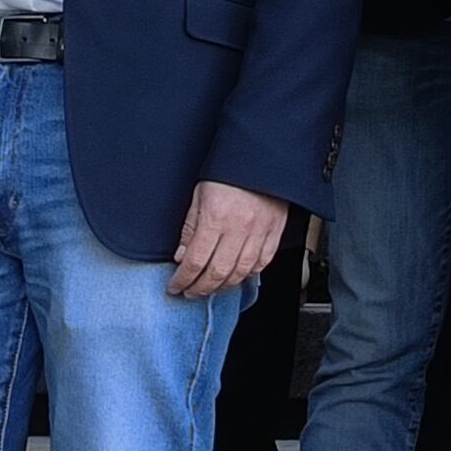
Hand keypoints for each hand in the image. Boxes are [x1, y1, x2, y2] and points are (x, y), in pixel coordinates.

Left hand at [170, 179, 290, 299]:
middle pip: (216, 273)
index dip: (182, 279)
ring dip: (223, 286)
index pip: (194, 261)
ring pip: (240, 273)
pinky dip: (249, 274)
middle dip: (200, 288)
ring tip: (211, 288)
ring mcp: (259, 232)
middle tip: (190, 292)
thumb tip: (181, 255)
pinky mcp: (274, 231)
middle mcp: (238, 228)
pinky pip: (263, 262)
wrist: (262, 158)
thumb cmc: (229, 171)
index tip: (175, 286)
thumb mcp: (200, 194)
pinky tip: (238, 276)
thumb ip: (190, 227)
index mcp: (215, 218)